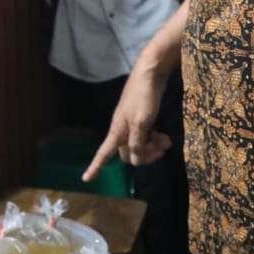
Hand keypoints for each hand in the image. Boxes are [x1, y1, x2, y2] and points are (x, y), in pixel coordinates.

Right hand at [84, 63, 170, 177]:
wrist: (149, 75)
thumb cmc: (143, 98)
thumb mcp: (142, 122)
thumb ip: (137, 143)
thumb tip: (133, 160)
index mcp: (117, 131)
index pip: (103, 153)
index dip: (94, 166)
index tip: (85, 179)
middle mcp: (122, 129)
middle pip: (128, 153)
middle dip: (144, 155)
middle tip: (162, 149)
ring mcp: (132, 124)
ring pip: (139, 145)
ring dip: (153, 147)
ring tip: (167, 141)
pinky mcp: (142, 118)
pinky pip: (146, 136)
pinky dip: (155, 139)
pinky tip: (164, 136)